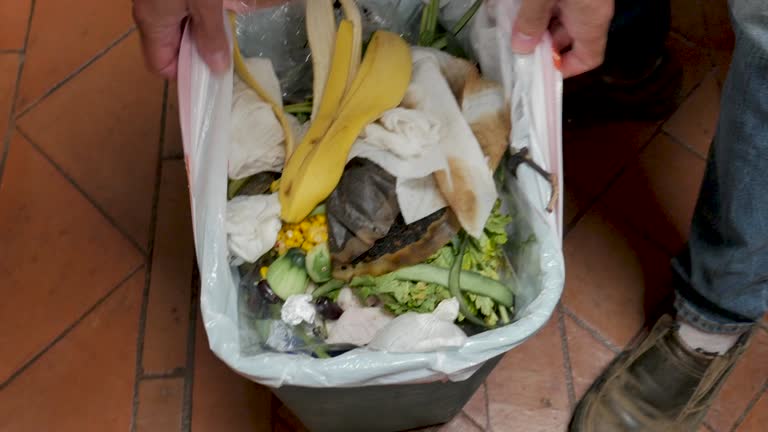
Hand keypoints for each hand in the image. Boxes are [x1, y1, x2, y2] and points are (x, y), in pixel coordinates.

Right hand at [132, 0, 283, 78]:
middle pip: (172, 46)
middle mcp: (150, 13)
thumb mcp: (204, 3)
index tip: (209, 71)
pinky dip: (201, 12)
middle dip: (198, 50)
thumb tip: (215, 69)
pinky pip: (182, 9)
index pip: (160, 65)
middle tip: (224, 48)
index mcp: (153, 23)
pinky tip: (219, 7)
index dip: (184, 74)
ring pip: (179, 26)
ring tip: (224, 25)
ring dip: (202, 30)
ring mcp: (158, 0)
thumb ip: (210, 34)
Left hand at [508, 0, 614, 77]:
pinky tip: (519, 7)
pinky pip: (561, 4)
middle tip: (517, 45)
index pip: (588, 58)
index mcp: (591, 20)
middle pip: (571, 39)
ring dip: (540, 25)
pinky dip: (542, 8)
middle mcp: (593, 10)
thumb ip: (531, 21)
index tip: (539, 69)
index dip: (565, 69)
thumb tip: (521, 49)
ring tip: (515, 26)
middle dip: (543, 44)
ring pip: (563, 20)